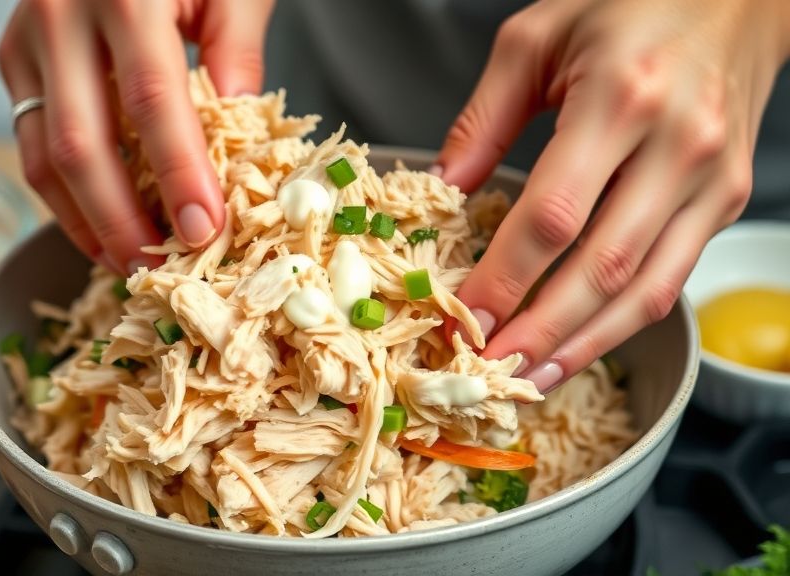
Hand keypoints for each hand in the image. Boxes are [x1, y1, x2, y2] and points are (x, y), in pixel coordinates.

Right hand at [0, 0, 273, 273]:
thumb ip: (236, 48)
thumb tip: (238, 127)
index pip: (152, 103)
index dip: (178, 174)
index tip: (204, 230)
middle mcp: (60, 17)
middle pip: (81, 146)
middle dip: (120, 221)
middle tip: (157, 268)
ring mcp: (26, 40)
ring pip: (41, 156)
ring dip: (84, 220)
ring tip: (126, 261)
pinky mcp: (13, 57)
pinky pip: (30, 141)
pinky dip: (63, 193)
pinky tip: (98, 222)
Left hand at [433, 0, 789, 391]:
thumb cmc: (629, 7)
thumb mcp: (535, 38)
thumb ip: (483, 119)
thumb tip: (442, 191)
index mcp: (619, 98)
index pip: (553, 215)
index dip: (505, 279)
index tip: (462, 319)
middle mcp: (678, 145)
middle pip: (601, 267)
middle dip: (539, 332)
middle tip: (490, 373)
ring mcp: (713, 179)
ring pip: (643, 289)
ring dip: (582, 345)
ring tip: (531, 379)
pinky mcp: (727, 199)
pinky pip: (671, 278)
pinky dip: (622, 322)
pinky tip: (580, 345)